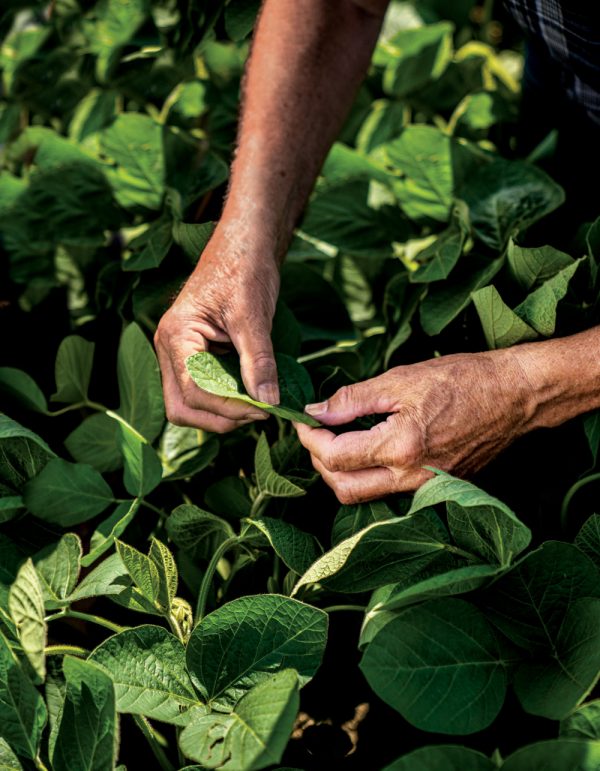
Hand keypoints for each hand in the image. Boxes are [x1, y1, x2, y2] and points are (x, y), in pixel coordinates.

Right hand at [154, 226, 279, 431]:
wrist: (244, 244)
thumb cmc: (244, 269)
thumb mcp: (254, 315)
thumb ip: (258, 360)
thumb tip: (267, 401)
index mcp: (176, 335)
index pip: (194, 390)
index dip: (229, 408)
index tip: (264, 409)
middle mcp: (169, 348)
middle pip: (182, 407)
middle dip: (219, 418)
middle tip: (258, 413)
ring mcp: (179, 354)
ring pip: (190, 403)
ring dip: (222, 412)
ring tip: (259, 404)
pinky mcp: (194, 356)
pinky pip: (203, 390)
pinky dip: (226, 399)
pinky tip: (253, 392)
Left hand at [294, 350, 534, 502]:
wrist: (515, 395)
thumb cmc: (463, 379)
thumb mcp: (400, 379)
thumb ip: (352, 399)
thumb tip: (316, 411)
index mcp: (401, 447)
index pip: (335, 456)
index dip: (309, 438)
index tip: (302, 419)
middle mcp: (412, 476)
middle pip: (344, 489)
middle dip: (320, 462)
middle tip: (315, 433)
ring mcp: (427, 486)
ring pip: (366, 496)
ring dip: (342, 473)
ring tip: (338, 439)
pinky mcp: (437, 486)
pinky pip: (389, 491)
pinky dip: (368, 475)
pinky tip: (368, 449)